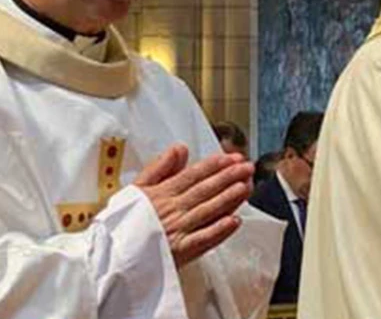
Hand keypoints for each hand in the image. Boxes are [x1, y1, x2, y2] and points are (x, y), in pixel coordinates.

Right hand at [134, 145, 253, 266]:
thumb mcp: (136, 189)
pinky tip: (234, 221)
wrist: (108, 256)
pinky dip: (219, 230)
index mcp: (162, 194)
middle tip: (247, 167)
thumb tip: (179, 149)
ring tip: (245, 187)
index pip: (193, 175)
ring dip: (229, 198)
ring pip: (207, 211)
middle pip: (205, 189)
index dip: (215, 165)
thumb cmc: (123, 223)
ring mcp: (177, 230)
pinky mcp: (179, 252)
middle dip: (229, 177)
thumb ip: (159, 167)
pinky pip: (202, 240)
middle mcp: (172, 210)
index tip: (232, 157)